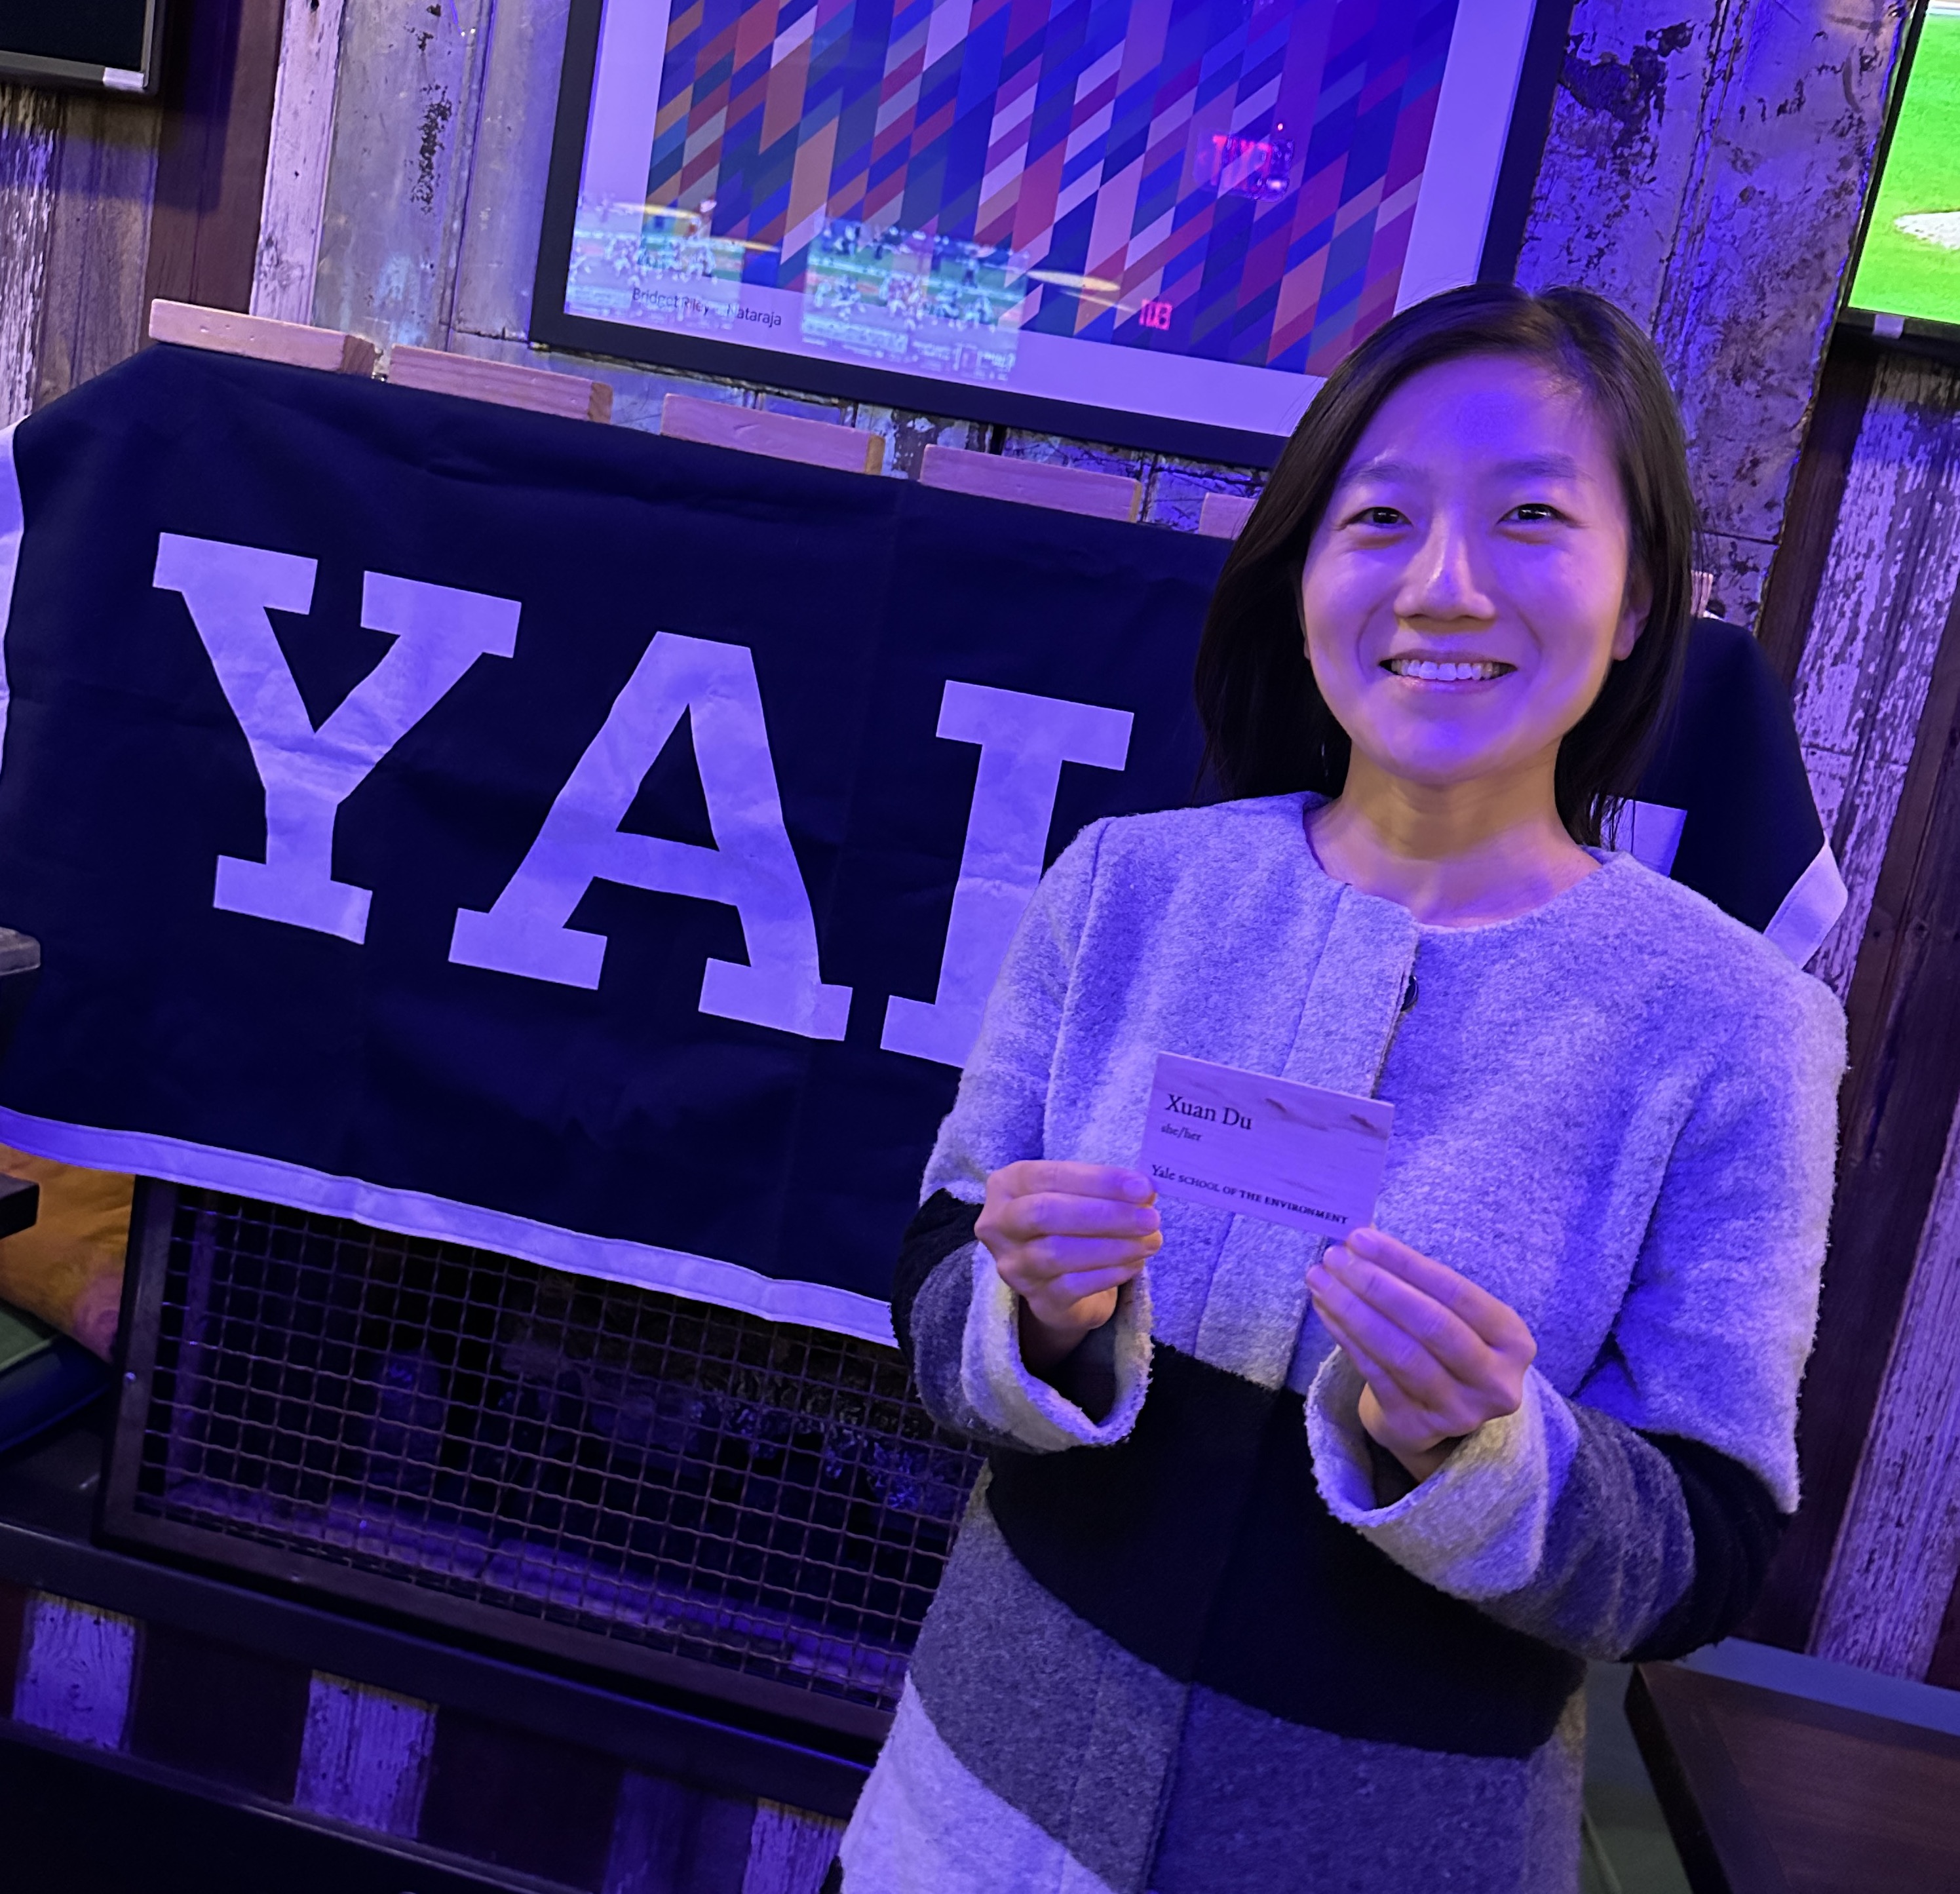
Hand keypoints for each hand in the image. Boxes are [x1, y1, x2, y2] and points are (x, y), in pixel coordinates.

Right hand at [976, 1161, 1161, 1370]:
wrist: (1060, 1281)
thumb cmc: (1070, 1223)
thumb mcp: (1078, 1195)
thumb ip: (1104, 1189)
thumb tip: (1144, 1190)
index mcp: (1007, 1185)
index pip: (1049, 1176)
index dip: (1098, 1181)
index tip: (1142, 1187)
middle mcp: (999, 1225)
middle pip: (1045, 1213)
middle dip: (1105, 1214)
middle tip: (1151, 1218)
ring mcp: (1014, 1266)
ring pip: (1059, 1252)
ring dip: (1114, 1246)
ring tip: (1150, 1241)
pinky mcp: (1037, 1300)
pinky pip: (1073, 1286)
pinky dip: (1109, 1273)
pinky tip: (1134, 1264)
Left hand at [1307, 1226, 1535, 1482]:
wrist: (1435, 1413)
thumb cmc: (1442, 1345)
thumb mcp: (1450, 1313)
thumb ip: (1416, 1276)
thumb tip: (1363, 1232)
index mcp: (1512, 1340)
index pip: (1457, 1292)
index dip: (1406, 1263)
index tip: (1361, 1238)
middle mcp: (1494, 1381)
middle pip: (1430, 1325)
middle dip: (1376, 1285)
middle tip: (1335, 1257)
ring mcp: (1457, 1411)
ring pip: (1399, 1353)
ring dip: (1352, 1310)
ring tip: (1320, 1279)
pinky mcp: (1416, 1427)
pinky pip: (1374, 1374)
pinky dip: (1345, 1336)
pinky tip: (1325, 1309)